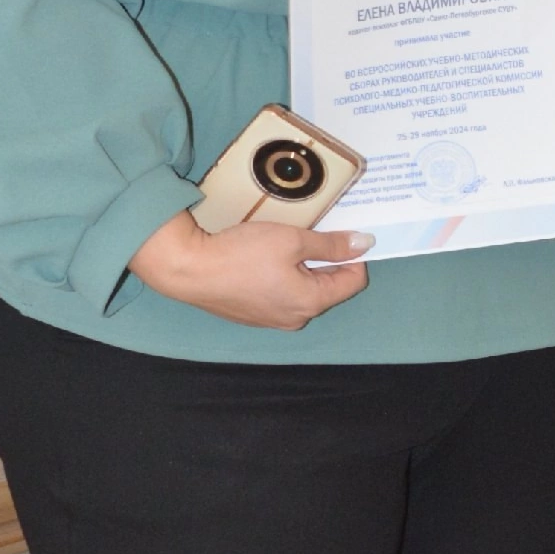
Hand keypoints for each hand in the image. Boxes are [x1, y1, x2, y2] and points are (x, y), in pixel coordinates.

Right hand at [129, 211, 371, 329]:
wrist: (188, 269)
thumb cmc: (243, 253)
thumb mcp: (293, 240)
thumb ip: (331, 244)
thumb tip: (366, 244)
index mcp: (311, 303)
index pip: (353, 281)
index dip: (353, 254)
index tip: (340, 232)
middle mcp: (295, 319)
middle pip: (328, 287)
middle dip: (326, 261)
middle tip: (309, 233)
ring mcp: (271, 321)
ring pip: (303, 291)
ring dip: (302, 267)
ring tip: (285, 244)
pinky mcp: (252, 316)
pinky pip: (280, 295)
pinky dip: (281, 277)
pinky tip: (263, 259)